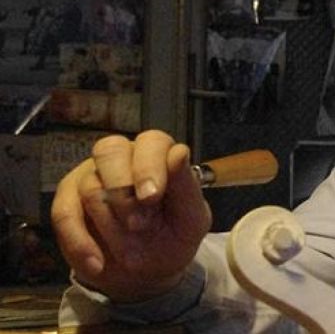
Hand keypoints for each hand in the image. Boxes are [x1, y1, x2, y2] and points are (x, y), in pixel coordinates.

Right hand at [51, 130, 211, 301]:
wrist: (146, 272)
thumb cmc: (173, 236)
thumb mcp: (190, 219)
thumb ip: (187, 186)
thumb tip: (179, 152)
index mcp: (159, 154)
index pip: (151, 142)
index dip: (149, 167)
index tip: (151, 198)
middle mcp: (124, 156)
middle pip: (111, 151)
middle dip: (123, 191)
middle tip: (138, 225)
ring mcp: (92, 175)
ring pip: (91, 186)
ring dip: (111, 226)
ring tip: (131, 251)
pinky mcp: (68, 200)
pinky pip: (64, 213)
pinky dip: (79, 242)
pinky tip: (97, 263)